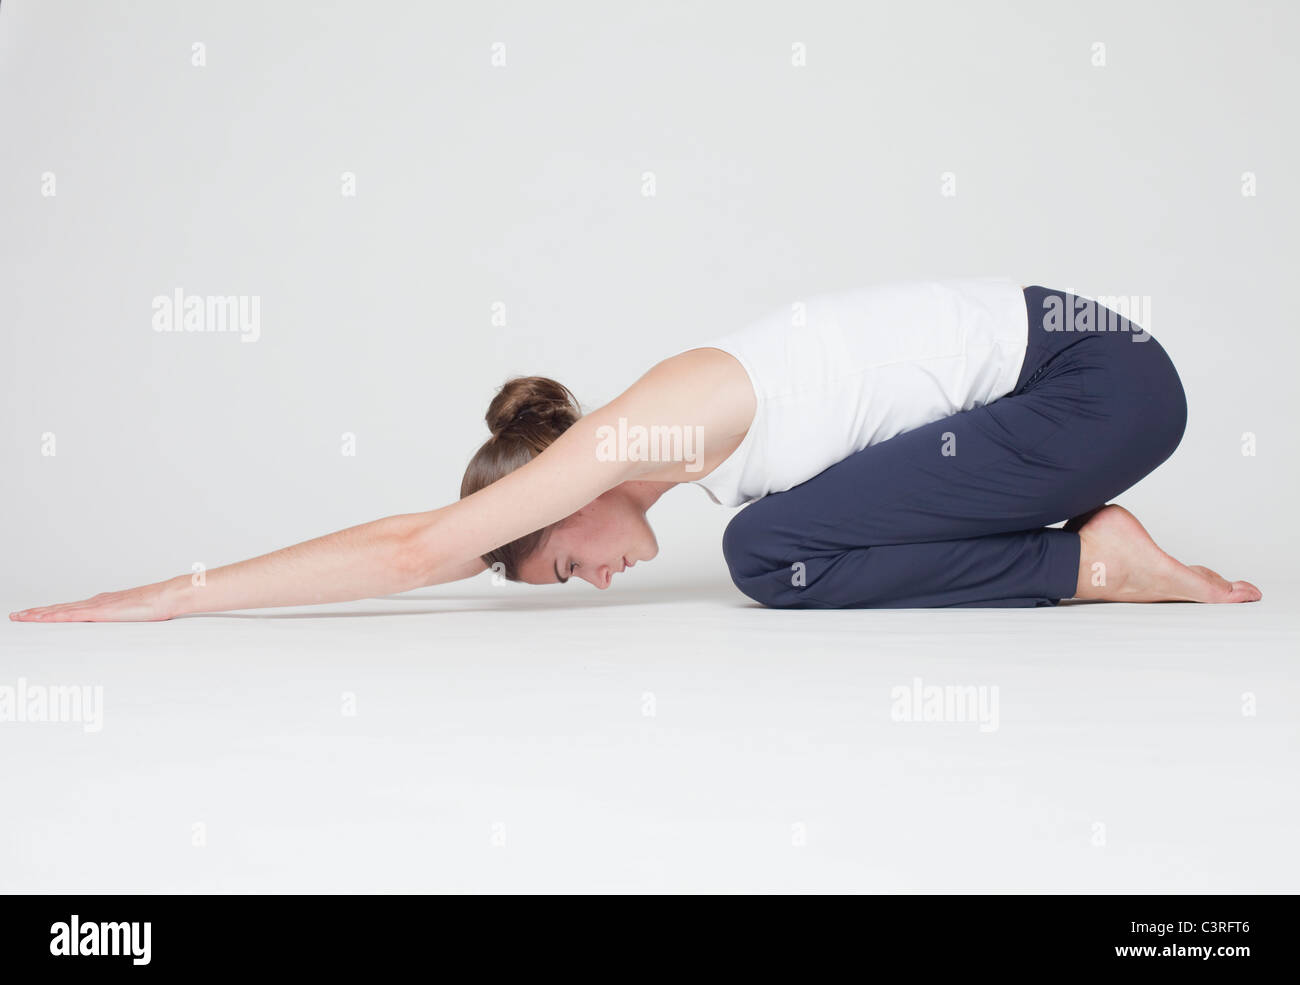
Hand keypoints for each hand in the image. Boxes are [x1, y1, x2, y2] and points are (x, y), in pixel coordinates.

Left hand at [10, 584, 174, 622]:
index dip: (51, 612)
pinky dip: (53, 617)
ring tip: (20, 617)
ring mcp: (96, 606)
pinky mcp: (99, 612)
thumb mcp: (137, 616)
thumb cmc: (157, 606)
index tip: (35, 615)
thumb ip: (126, 620)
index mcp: (103, 604)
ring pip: (60, 611)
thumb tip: (123, 628)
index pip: (71, 609)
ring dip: (38, 614)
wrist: (166, 596)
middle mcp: (95, 602)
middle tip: (16, 615)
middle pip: (59, 608)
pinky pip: (70, 615)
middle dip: (37, 613)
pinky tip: (41, 619)